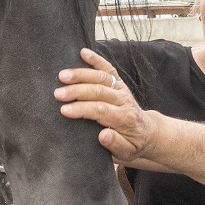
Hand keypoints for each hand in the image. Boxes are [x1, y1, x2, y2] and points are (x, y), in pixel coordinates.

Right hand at [55, 48, 157, 164]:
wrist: (147, 132)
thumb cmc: (132, 144)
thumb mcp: (127, 152)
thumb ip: (116, 144)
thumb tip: (103, 135)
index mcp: (125, 119)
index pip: (101, 110)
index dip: (82, 109)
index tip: (64, 110)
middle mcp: (124, 101)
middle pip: (99, 91)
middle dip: (77, 91)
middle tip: (57, 93)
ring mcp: (122, 89)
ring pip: (101, 78)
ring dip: (81, 75)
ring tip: (62, 75)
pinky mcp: (119, 83)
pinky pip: (108, 69)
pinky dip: (96, 59)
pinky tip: (83, 52)